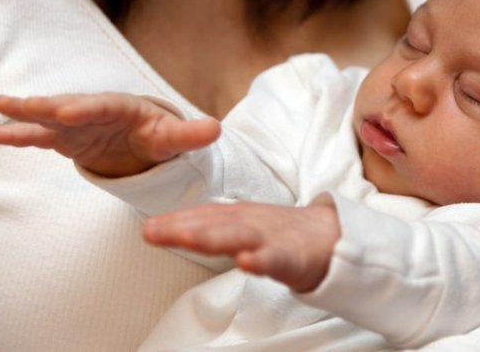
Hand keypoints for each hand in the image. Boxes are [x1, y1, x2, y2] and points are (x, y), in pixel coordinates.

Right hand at [0, 93, 220, 176]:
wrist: (141, 140)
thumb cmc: (157, 136)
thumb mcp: (174, 139)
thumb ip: (191, 136)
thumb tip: (216, 129)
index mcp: (124, 108)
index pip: (105, 107)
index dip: (87, 109)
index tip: (69, 111)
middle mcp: (95, 111)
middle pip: (71, 106)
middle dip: (49, 106)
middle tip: (27, 105)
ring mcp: (77, 125)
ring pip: (49, 118)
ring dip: (26, 115)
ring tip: (0, 110)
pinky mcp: (65, 138)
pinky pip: (40, 136)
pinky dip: (20, 134)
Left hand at [143, 202, 340, 292]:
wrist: (331, 237)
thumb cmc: (281, 235)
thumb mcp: (243, 227)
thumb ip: (211, 228)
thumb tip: (171, 229)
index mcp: (238, 218)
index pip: (203, 217)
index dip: (175, 221)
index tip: (148, 228)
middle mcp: (251, 224)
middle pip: (214, 224)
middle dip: (183, 227)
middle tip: (153, 230)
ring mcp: (271, 239)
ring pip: (239, 237)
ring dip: (213, 236)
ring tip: (187, 238)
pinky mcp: (291, 257)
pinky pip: (275, 259)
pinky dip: (261, 260)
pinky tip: (246, 262)